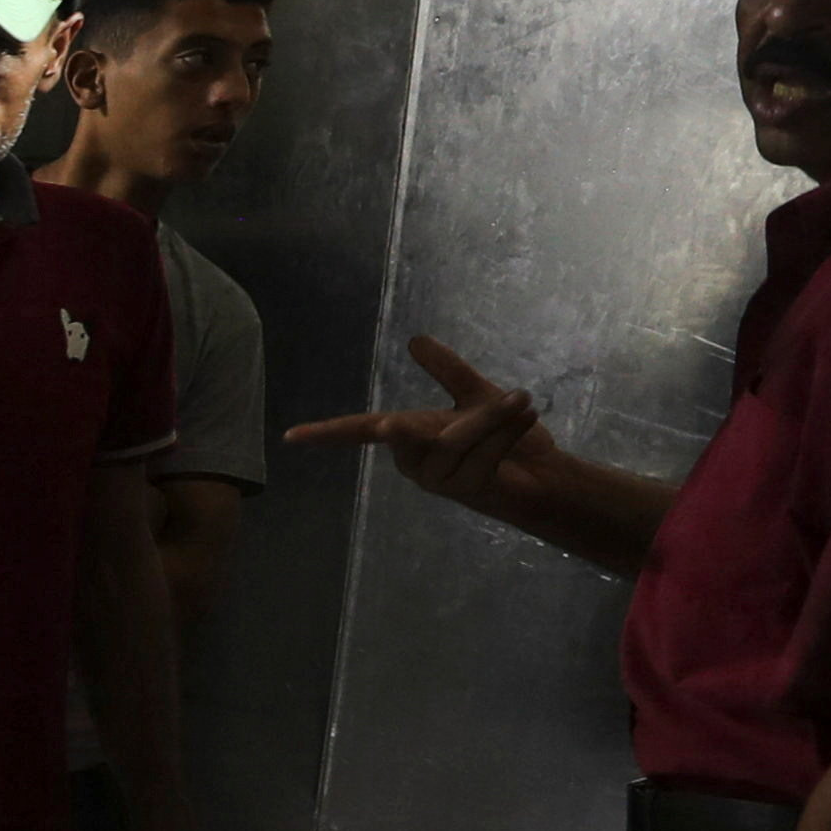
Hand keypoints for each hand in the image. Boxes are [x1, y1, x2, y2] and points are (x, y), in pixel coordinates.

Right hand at [283, 335, 550, 513]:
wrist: (541, 475)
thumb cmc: (505, 438)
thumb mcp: (474, 395)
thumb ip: (446, 371)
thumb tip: (413, 340)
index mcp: (408, 437)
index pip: (360, 432)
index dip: (326, 433)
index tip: (290, 436)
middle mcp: (414, 463)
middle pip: (412, 429)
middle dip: (425, 421)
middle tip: (430, 414)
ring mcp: (437, 480)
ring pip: (454, 440)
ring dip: (494, 417)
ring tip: (523, 400)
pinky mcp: (464, 490)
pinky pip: (481, 453)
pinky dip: (508, 431)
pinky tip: (527, 416)